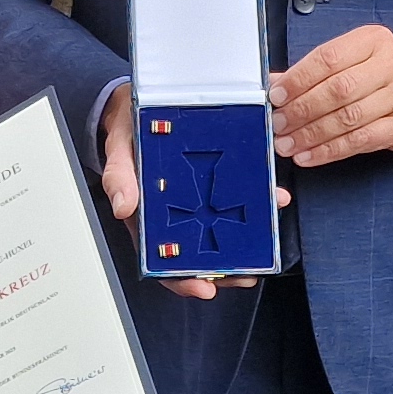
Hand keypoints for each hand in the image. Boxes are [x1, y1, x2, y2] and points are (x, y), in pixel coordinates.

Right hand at [98, 85, 269, 299]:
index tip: (206, 289)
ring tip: (265, 247)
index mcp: (148, 218)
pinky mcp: (214, 180)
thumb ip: (119, 176)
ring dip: (245, 242)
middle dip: (224, 270)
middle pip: (199, 254)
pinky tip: (273, 199)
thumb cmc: (127, 132)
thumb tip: (123, 206)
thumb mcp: (119, 150)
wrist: (138, 103)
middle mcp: (174, 214)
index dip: (183, 280)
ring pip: (221, 230)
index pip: (165, 260)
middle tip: (246, 276)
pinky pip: (236, 196)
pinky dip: (256, 201)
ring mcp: (196, 199)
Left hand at [273, 25, 392, 167]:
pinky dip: (331, 150)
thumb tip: (275, 83)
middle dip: (302, 110)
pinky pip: (361, 141)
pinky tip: (310, 156)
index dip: (298, 78)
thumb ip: (317, 73)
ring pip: (348, 117)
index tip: (277, 96)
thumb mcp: (358, 64)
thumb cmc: (390, 81)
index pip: (328, 57)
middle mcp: (391, 64)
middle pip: (337, 89)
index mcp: (373, 41)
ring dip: (312, 134)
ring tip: (288, 144)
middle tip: (279, 124)